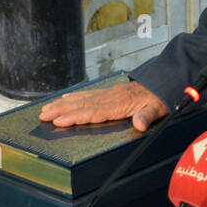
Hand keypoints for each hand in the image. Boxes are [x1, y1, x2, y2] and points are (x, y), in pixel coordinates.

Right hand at [39, 80, 168, 132]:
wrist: (164, 81)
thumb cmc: (159, 97)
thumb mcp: (158, 109)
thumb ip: (147, 116)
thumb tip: (139, 124)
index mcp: (119, 104)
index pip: (93, 112)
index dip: (75, 117)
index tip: (59, 121)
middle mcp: (110, 97)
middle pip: (81, 104)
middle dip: (61, 110)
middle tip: (43, 115)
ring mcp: (109, 93)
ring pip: (82, 99)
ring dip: (63, 104)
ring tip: (46, 109)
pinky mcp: (110, 92)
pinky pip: (88, 94)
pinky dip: (75, 97)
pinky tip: (66, 99)